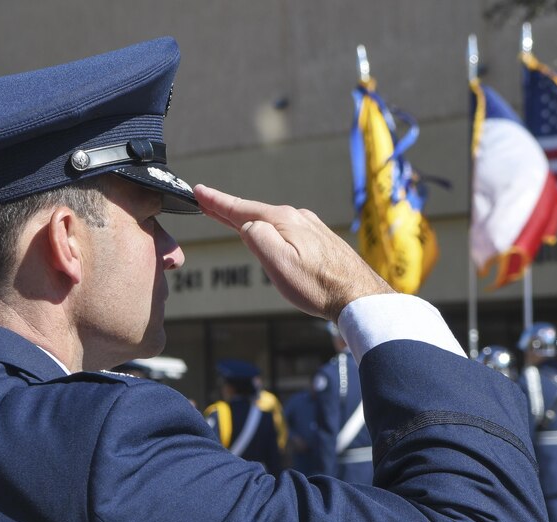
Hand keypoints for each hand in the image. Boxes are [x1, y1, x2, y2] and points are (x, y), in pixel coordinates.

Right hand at [194, 185, 392, 322]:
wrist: (358, 296)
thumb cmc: (318, 286)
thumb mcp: (278, 263)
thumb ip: (257, 237)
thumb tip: (247, 225)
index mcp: (284, 220)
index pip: (241, 209)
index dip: (217, 202)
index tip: (198, 192)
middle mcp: (298, 217)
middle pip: (255, 212)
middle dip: (229, 208)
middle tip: (207, 201)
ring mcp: (311, 227)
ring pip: (272, 221)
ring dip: (250, 219)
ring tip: (231, 218)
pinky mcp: (320, 240)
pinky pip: (286, 229)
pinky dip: (269, 228)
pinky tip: (268, 234)